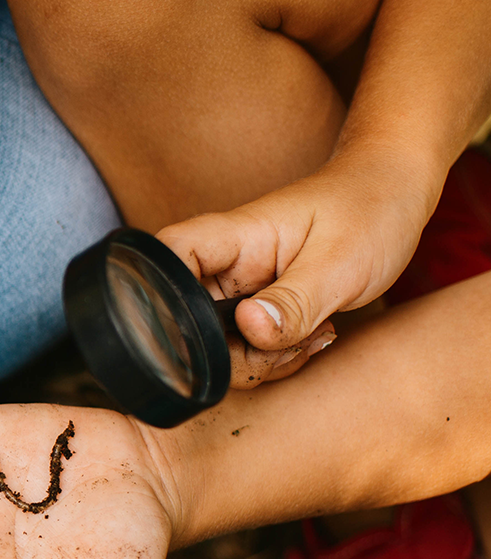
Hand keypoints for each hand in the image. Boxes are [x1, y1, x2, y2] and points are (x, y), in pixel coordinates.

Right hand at [157, 146, 436, 382]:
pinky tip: (309, 340)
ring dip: (258, 362)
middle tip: (289, 347)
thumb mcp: (341, 262)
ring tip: (311, 338)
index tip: (201, 329)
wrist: (395, 196)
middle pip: (185, 321)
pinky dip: (272, 359)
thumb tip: (249, 329)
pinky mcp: (254, 313)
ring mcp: (237, 293)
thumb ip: (295, 300)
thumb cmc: (370, 209)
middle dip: (231, 355)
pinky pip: (243, 350)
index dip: (163, 293)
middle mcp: (223, 267)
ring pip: (215, 347)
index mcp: (233, 238)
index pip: (168, 256)